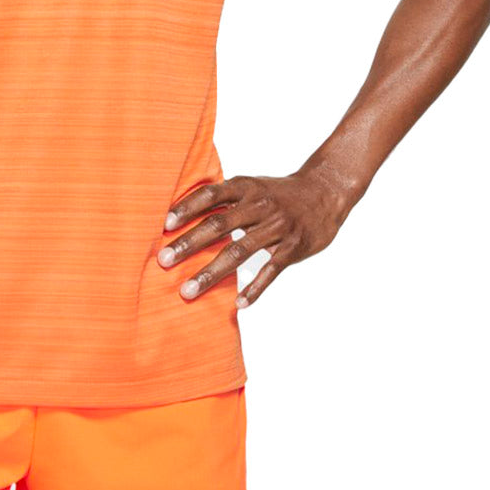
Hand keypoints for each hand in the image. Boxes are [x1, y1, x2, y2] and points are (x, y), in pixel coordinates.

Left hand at [158, 170, 356, 307]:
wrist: (326, 192)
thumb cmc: (278, 193)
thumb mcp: (251, 186)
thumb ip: (222, 199)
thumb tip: (181, 214)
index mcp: (245, 187)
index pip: (210, 195)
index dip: (186, 208)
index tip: (164, 225)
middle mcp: (260, 205)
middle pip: (219, 224)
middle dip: (189, 244)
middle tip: (163, 261)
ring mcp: (278, 227)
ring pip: (240, 251)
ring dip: (211, 272)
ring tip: (188, 290)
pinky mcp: (294, 247)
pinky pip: (272, 270)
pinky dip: (255, 288)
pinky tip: (239, 303)